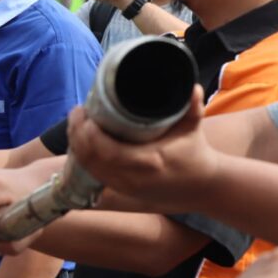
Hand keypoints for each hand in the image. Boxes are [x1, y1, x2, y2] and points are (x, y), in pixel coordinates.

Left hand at [67, 86, 214, 211]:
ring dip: (77, 146)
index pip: (106, 150)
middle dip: (77, 135)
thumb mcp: (192, 128)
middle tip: (77, 113)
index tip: (85, 112)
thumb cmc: (195, 153)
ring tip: (76, 124)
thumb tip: (193, 87)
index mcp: (148, 161)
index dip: (88, 133)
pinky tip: (80, 142)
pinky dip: (83, 158)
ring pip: (88, 167)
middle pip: (90, 158)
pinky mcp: (121, 190)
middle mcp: (132, 177)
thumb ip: (192, 107)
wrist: (201, 186)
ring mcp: (125, 186)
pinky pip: (94, 174)